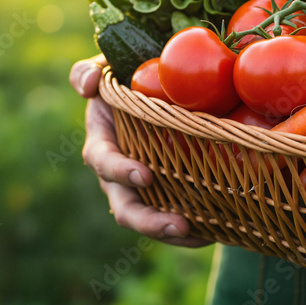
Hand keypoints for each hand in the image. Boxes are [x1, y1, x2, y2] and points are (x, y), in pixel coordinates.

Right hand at [70, 56, 209, 246]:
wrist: (155, 91)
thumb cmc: (127, 78)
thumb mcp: (105, 69)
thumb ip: (88, 72)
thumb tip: (88, 86)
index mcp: (102, 145)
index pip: (103, 162)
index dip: (120, 171)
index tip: (145, 175)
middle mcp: (118, 176)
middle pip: (126, 208)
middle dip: (150, 221)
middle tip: (180, 224)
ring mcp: (142, 191)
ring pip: (151, 222)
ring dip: (174, 233)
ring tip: (203, 235)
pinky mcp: (166, 196)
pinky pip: (175, 218)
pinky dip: (195, 229)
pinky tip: (217, 231)